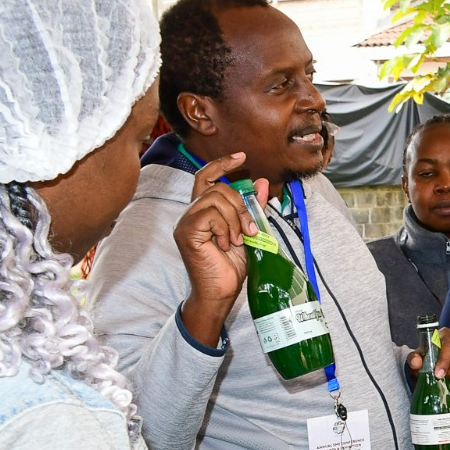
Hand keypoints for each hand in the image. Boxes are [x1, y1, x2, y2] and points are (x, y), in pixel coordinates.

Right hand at [175, 154, 255, 346]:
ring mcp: (186, 221)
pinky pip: (211, 214)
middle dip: (242, 206)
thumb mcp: (249, 232)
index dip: (222, 164)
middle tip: (251, 230)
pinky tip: (226, 244)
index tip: (242, 157)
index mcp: (204, 211)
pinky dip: (226, 227)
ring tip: (239, 240)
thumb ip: (254, 208)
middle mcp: (191, 213)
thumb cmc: (233, 266)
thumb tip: (263, 183)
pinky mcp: (186, 231)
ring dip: (236, 219)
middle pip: (219, 188)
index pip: (207, 176)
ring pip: (217, 199)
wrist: (222, 292)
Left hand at [408, 327, 449, 385]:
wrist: (433, 357)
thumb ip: (413, 358)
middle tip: (439, 377)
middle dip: (448, 370)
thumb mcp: (416, 355)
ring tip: (444, 380)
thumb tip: (416, 363)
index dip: (444, 361)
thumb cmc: (425, 354)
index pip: (448, 347)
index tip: (438, 374)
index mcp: (446, 334)